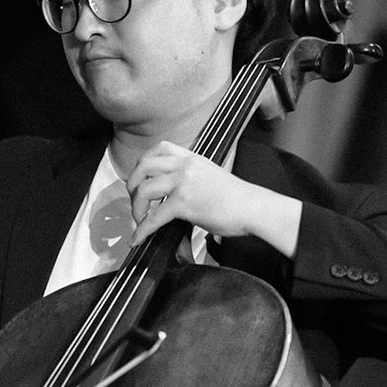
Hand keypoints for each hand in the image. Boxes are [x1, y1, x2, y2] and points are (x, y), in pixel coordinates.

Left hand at [124, 141, 300, 255]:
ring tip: (139, 219)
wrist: (254, 207)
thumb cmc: (237, 198)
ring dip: (135, 207)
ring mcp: (183, 183)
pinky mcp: (184, 203)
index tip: (140, 178)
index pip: (158, 148)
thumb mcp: (211, 176)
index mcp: (192, 158)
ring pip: (143, 189)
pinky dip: (142, 230)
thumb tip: (174, 192)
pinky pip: (154, 217)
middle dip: (132, 185)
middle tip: (136, 201)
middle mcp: (185, 166)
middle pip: (143, 166)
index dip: (143, 164)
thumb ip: (191, 177)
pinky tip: (139, 238)